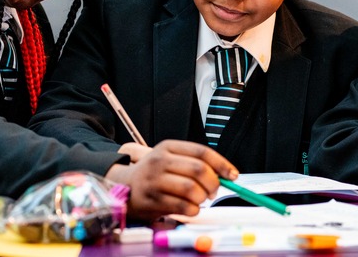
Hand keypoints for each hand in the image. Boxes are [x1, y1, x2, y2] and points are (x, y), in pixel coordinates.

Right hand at [106, 139, 237, 220]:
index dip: (221, 164)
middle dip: (213, 183)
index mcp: (168, 147)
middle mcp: (160, 161)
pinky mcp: (151, 199)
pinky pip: (182, 206)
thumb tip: (226, 174)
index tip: (233, 175)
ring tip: (201, 199)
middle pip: (198, 170)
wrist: (125, 186)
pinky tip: (191, 208)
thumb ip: (194, 162)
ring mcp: (154, 180)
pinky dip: (193, 209)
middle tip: (214, 191)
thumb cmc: (155, 173)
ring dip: (202, 197)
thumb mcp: (171, 159)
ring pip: (191, 189)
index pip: (201, 151)